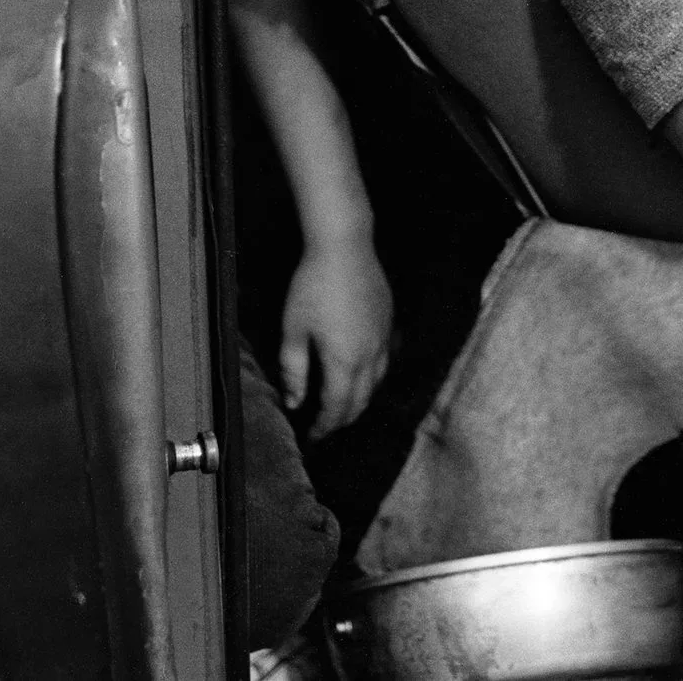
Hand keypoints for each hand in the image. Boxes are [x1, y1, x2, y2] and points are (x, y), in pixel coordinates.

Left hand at [281, 231, 393, 437]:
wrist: (344, 245)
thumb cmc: (313, 285)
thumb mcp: (294, 329)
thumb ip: (294, 370)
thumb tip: (294, 403)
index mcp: (344, 361)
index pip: (336, 408)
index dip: (324, 427)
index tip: (312, 437)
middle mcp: (370, 356)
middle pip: (360, 402)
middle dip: (342, 420)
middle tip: (325, 427)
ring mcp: (383, 338)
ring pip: (377, 384)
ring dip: (360, 401)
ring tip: (342, 406)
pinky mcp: (389, 322)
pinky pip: (384, 361)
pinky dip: (372, 378)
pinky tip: (361, 374)